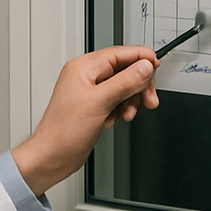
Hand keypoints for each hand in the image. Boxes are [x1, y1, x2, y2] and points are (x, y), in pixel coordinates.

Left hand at [11, 46, 159, 196]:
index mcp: (83, 67)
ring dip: (131, 99)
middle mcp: (86, 76)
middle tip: (148, 99)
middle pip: (124, 70)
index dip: (140, 58)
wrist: (53, 156)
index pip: (119, 53)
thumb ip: (125, 82)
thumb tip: (144, 66)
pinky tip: (118, 118)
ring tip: (128, 113)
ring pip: (123, 86)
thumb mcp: (99, 102)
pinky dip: (122, 108)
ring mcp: (90, 92)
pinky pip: (117, 100)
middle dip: (139, 85)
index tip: (156, 65)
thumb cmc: (63, 131)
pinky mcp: (94, 106)